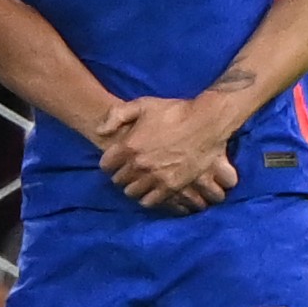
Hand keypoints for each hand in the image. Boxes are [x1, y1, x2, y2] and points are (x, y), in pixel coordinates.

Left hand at [94, 94, 240, 209]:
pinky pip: (151, 201)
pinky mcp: (172, 186)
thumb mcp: (142, 105)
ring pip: (132, 192)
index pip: (106, 165)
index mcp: (128, 146)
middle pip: (118, 180)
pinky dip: (148, 197)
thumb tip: (99, 131)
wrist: (208, 121)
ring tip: (140, 181)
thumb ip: (115, 116)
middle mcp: (139, 164)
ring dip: (134, 187)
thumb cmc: (174, 111)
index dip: (110, 163)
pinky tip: (152, 190)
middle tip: (129, 170)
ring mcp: (156, 177)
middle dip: (121, 175)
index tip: (116, 161)